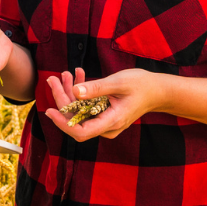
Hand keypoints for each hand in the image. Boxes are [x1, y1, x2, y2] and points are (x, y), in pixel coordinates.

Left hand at [44, 68, 161, 140]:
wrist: (157, 91)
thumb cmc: (141, 85)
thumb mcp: (119, 82)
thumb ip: (96, 88)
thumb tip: (74, 91)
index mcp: (111, 121)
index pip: (81, 131)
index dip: (62, 123)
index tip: (49, 109)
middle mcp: (107, 127)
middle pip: (76, 120)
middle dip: (62, 100)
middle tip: (53, 79)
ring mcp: (105, 123)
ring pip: (79, 113)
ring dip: (69, 93)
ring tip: (65, 73)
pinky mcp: (103, 116)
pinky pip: (86, 109)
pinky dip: (80, 93)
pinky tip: (77, 76)